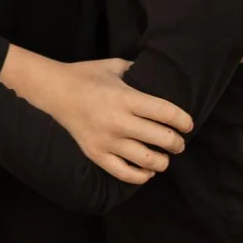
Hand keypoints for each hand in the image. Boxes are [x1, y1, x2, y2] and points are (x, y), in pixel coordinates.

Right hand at [8, 52, 191, 183]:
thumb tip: (161, 75)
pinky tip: (148, 170)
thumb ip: (139, 71)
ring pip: (148, 161)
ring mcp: (106, 141)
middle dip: (177, 143)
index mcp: (125, 97)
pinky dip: (142, 175)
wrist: (54, 91)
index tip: (188, 124)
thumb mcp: (115, 66)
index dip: (183, 120)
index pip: (166, 113)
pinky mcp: (96, 154)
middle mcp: (118, 121)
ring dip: (163, 161)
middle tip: (180, 142)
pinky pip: (125, 174)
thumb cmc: (87, 75)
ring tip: (165, 157)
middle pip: (162, 138)